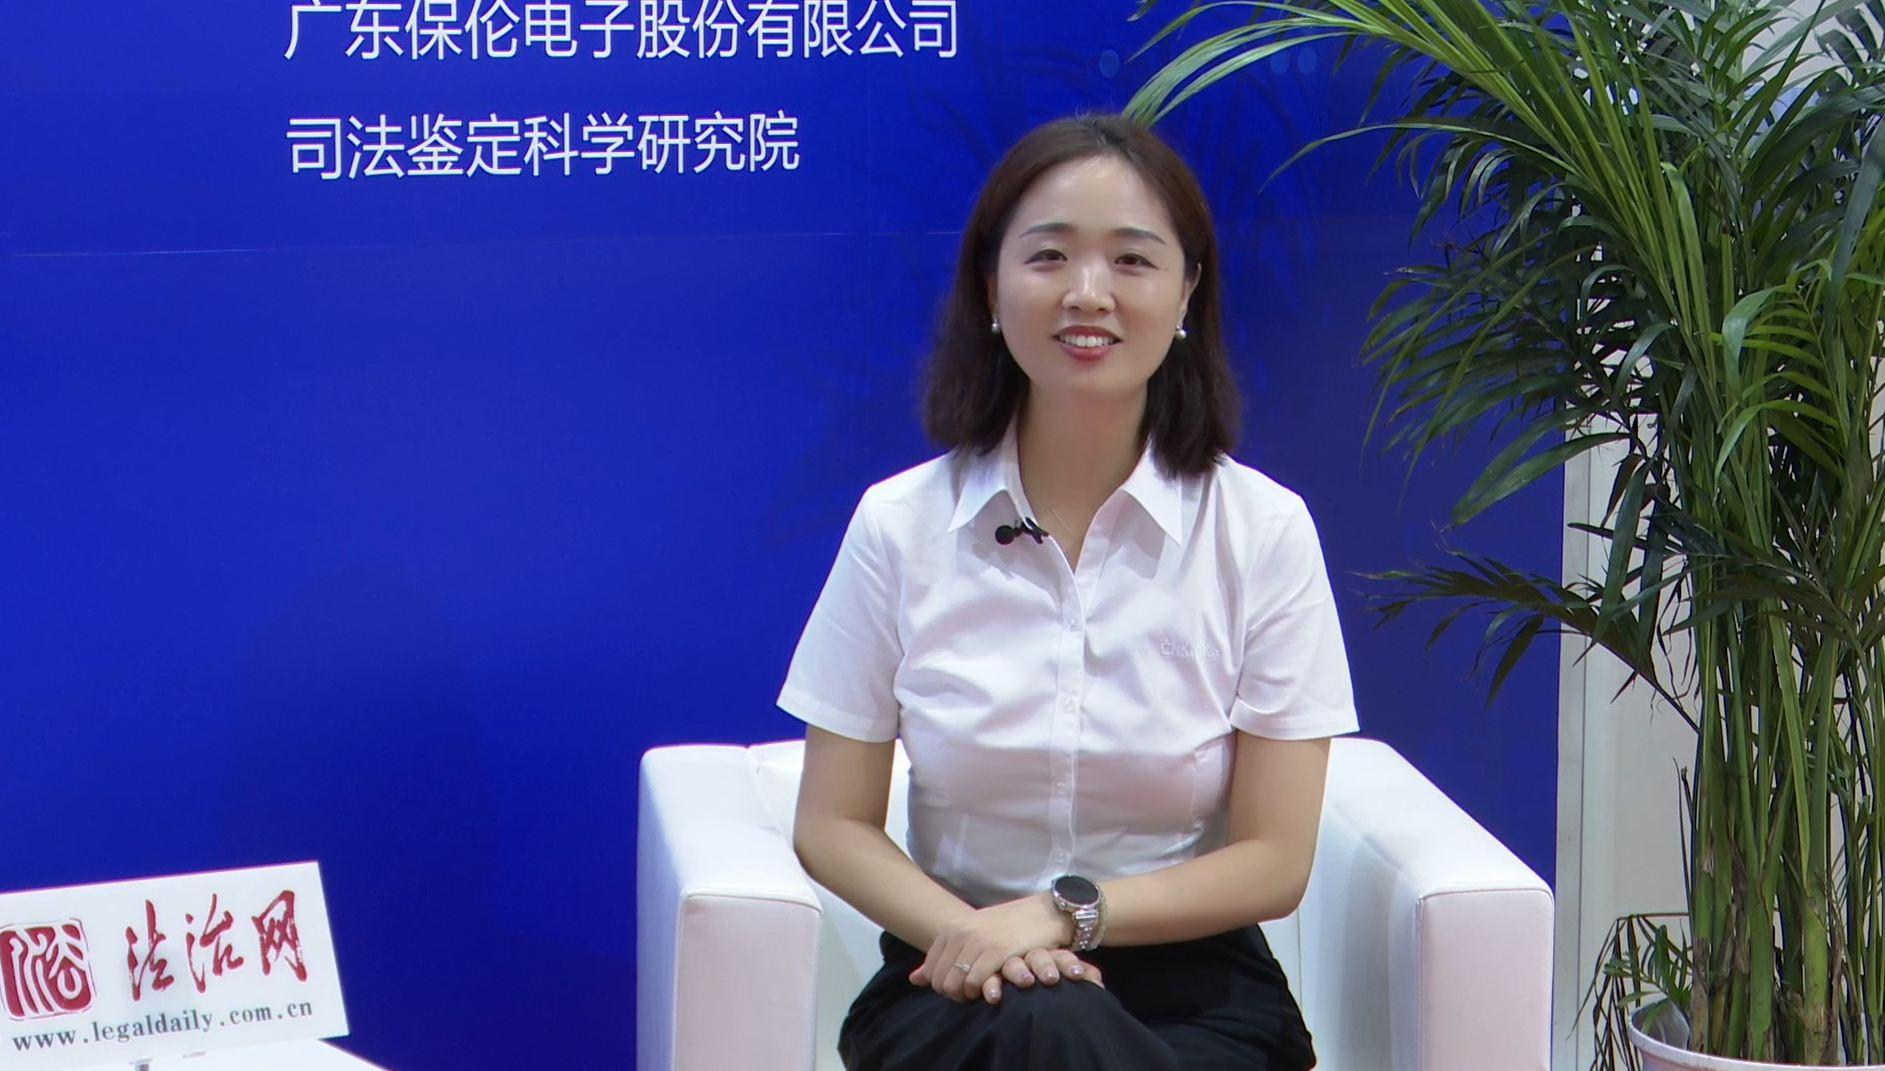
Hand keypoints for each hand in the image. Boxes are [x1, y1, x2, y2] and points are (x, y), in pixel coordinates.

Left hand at [907, 894, 1075, 1001]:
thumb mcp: (973, 935)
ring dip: (966, 996)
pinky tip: (992, 990)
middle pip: (940, 980)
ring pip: (955, 984)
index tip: (962, 988)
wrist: (1047, 912)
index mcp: (952, 927)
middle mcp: (961, 931)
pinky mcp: (997, 950)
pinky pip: (975, 982)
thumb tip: (913, 979)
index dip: (943, 986)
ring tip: (982, 993)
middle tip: (972, 995)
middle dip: (953, 994)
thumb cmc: (1011, 926)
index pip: (930, 969)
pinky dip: (980, 992)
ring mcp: (978, 940)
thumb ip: (945, 956)